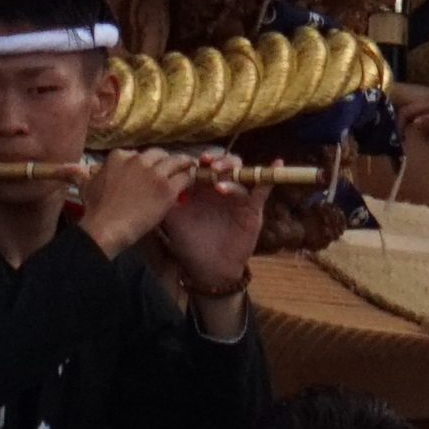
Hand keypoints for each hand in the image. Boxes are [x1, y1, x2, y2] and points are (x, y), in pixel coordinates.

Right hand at [78, 146, 186, 255]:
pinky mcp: (167, 189)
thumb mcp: (85, 186)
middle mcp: (138, 160)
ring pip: (176, 161)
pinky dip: (189, 178)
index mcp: (119, 156)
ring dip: (182, 164)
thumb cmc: (95, 210)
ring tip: (188, 168)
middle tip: (170, 170)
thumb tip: (71, 169)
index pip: (138, 154)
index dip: (145, 164)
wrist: (106, 227)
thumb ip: (83, 174)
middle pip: (158, 154)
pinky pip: (185, 177)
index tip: (148, 173)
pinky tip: (191, 182)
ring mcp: (154, 173)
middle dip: (164, 161)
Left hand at [153, 154, 267, 311]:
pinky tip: (274, 163)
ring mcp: (239, 197)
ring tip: (218, 180)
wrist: (207, 269)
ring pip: (242, 172)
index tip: (189, 161)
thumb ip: (166, 198)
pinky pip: (263, 189)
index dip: (199, 159)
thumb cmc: (189, 242)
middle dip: (217, 160)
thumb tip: (154, 177)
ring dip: (232, 170)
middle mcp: (222, 187)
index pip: (205, 164)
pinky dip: (268, 175)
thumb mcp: (173, 218)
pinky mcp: (253, 208)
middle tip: (207, 163)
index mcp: (203, 187)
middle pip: (225, 163)